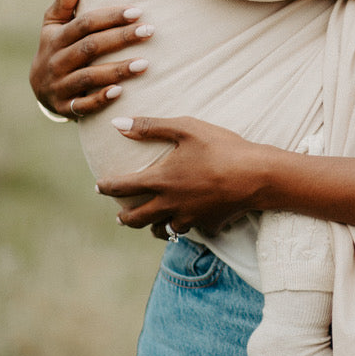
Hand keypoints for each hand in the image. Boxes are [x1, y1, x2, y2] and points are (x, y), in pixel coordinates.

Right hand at [29, 0, 152, 119]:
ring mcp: (58, 86)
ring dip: (117, 70)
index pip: (84, 24)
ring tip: (145, 64)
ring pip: (88, 77)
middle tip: (149, 31)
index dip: (110, 17)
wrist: (40, 89)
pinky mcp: (63, 107)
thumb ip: (64, 2)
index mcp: (55, 38)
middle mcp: (56, 61)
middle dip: (120, 38)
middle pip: (90, 48)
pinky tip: (121, 92)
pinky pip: (82, 105)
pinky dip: (100, 99)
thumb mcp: (53, 25)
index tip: (137, 12)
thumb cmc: (56, 47)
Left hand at [96, 116, 273, 236]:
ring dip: (153, 227)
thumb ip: (150, 126)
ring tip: (152, 223)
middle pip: (137, 219)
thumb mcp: (186, 128)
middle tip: (120, 216)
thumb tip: (118, 125)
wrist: (256, 175)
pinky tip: (189, 221)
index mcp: (161, 180)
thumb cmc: (221, 147)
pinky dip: (185, 227)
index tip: (98, 187)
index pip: (123, 187)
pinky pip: (191, 230)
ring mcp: (189, 218)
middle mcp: (170, 204)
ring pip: (162, 230)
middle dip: (125, 218)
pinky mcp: (208, 226)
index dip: (107, 187)